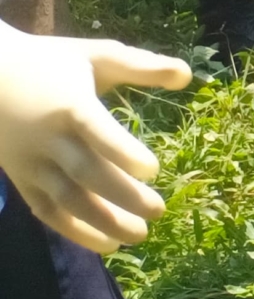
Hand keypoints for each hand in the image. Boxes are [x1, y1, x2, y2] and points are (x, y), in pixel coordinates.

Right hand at [0, 22, 190, 252]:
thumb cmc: (51, 63)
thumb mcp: (96, 55)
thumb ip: (142, 65)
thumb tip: (188, 75)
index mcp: (70, 105)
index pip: (96, 132)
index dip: (123, 152)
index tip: (154, 170)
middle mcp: (48, 138)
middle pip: (85, 173)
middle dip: (123, 196)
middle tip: (159, 211)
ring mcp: (31, 162)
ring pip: (65, 199)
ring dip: (101, 222)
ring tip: (138, 235)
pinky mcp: (21, 179)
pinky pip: (45, 210)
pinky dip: (73, 230)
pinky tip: (105, 243)